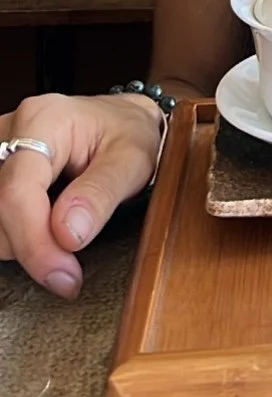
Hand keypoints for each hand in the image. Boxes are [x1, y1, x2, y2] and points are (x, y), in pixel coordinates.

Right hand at [0, 93, 162, 297]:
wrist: (120, 121)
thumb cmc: (127, 134)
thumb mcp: (133, 160)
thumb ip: (102, 193)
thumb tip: (68, 234)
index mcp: (43, 120)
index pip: (17, 193)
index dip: (34, 243)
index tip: (63, 276)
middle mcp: (9, 131)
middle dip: (34, 245)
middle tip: (74, 254)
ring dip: (23, 241)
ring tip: (64, 225)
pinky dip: (16, 233)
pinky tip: (42, 225)